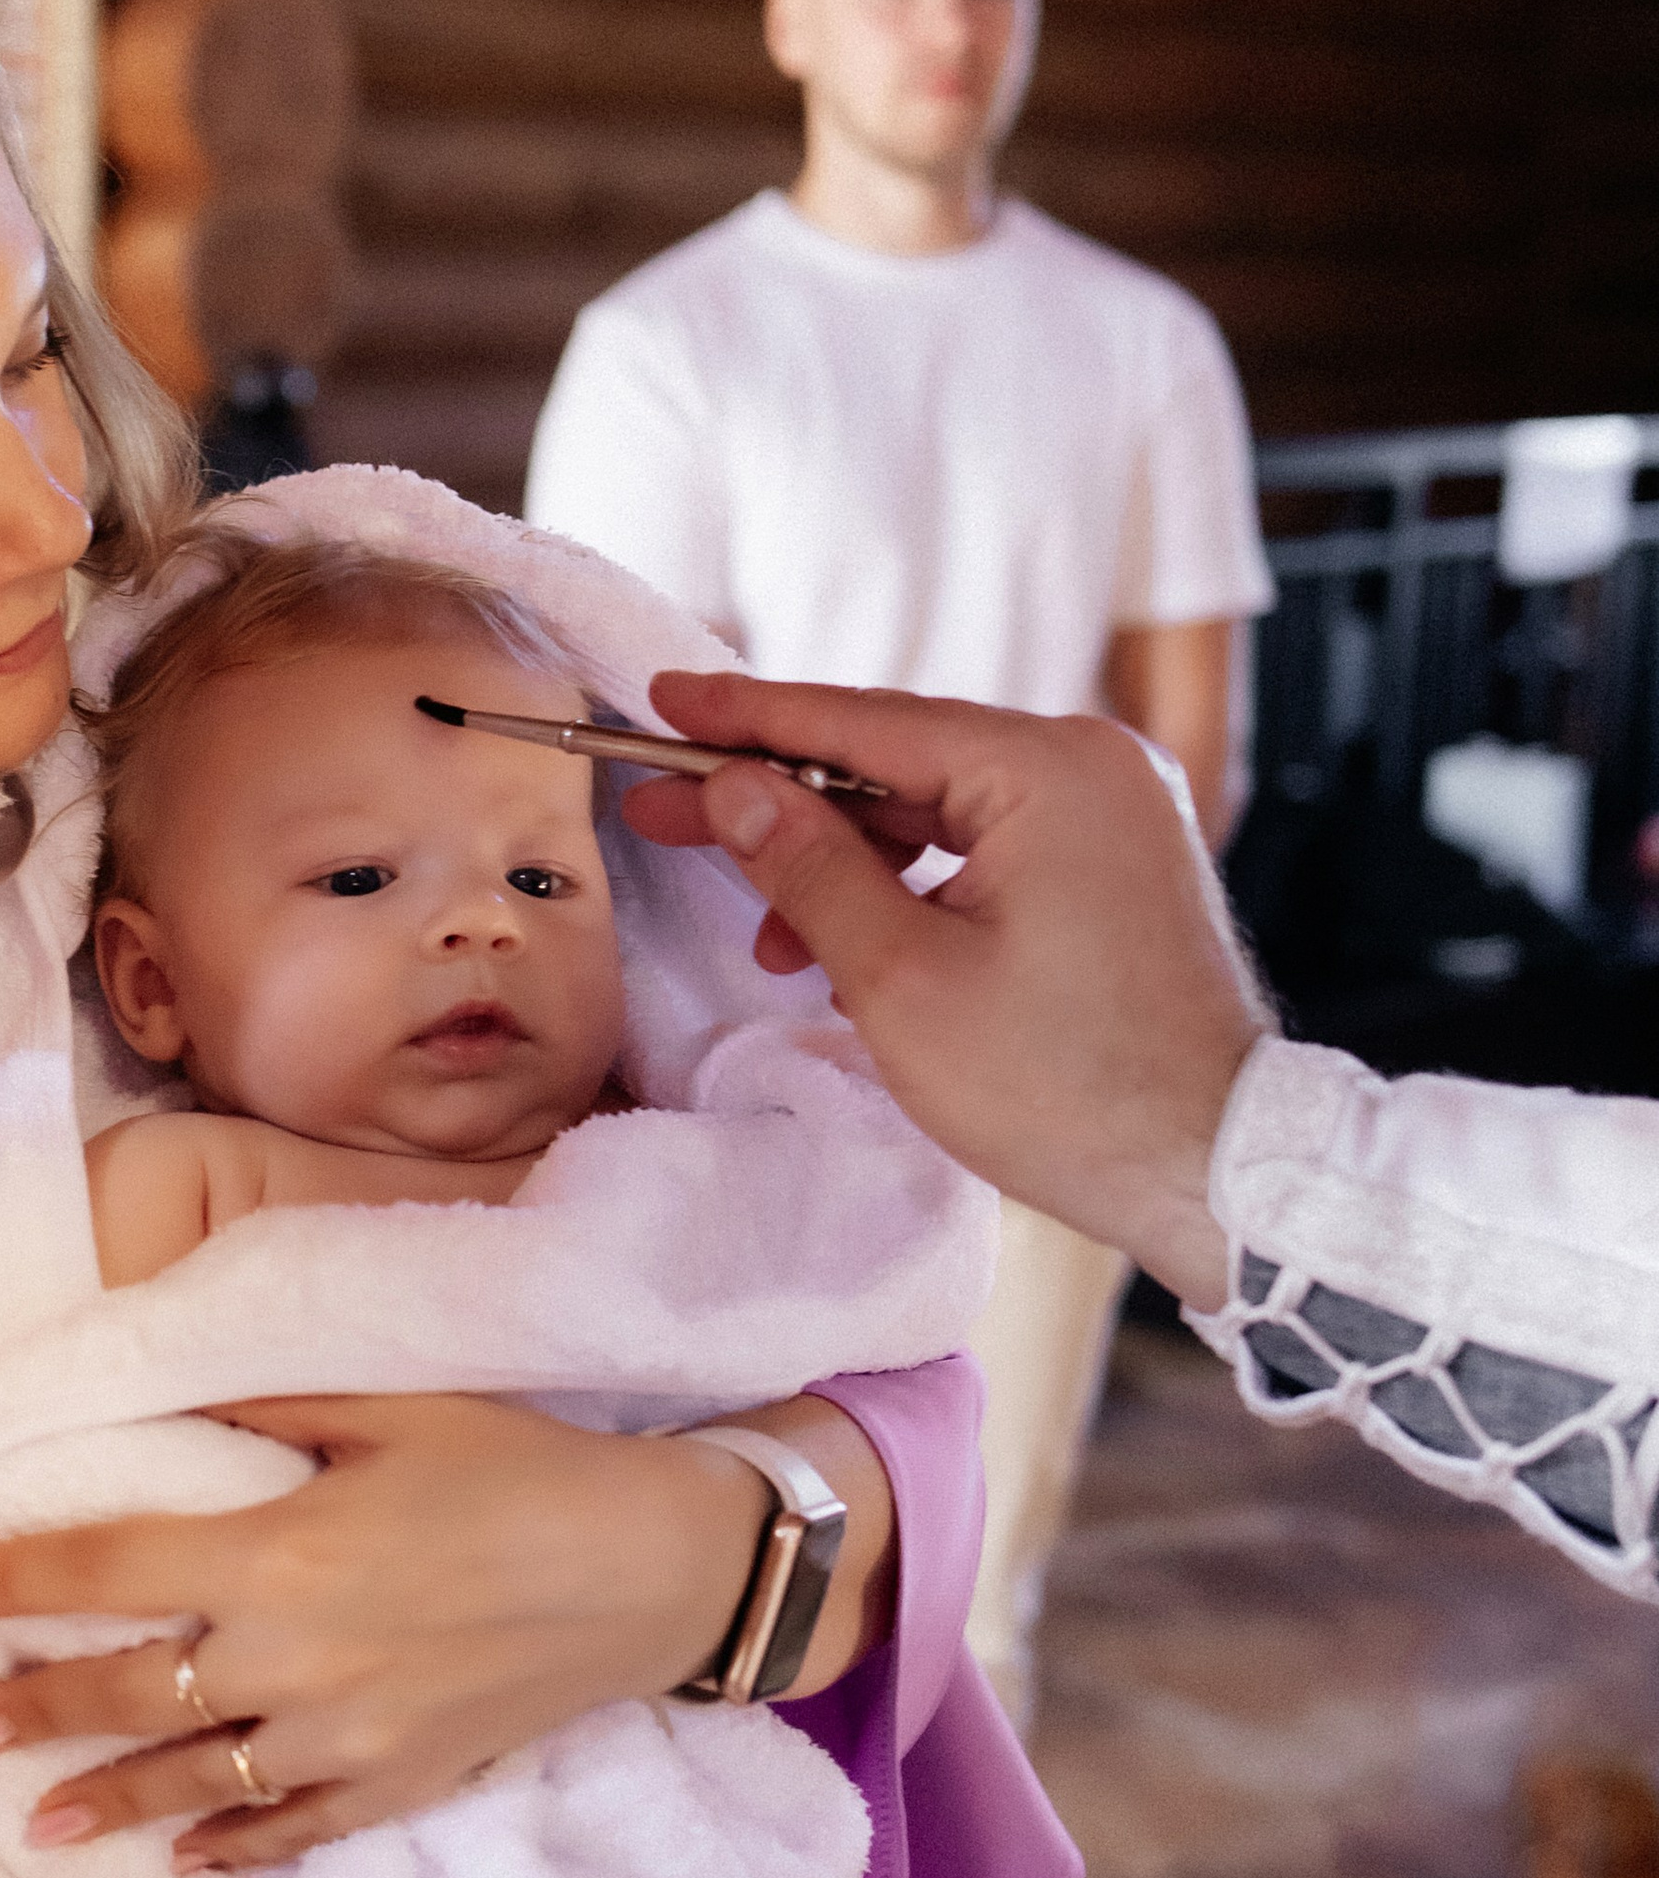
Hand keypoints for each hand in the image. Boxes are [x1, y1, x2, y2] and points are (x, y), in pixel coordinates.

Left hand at [0, 1393, 766, 1866]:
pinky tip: (186, 1860)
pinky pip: (297, 1833)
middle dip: (36, 1707)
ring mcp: (350, 1738)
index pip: (110, 1566)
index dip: (13, 1576)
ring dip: (109, 1800)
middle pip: (133, 1690)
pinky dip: (234, 1851)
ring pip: (198, 1782)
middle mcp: (299, 1656)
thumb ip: (270, 1395)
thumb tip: (165, 1379)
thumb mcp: (393, 1403)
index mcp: (284, 1548)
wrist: (654, 1568)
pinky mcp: (404, 1784)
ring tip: (38, 1816)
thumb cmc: (521, 1466)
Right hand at [625, 675, 1268, 1308]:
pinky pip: (984, 848)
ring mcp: (1111, 815)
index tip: (664, 704)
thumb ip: (807, 868)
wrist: (1213, 1172)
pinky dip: (910, 888)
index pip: (864, 722)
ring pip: (936, 811)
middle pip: (898, 762)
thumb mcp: (903, 980)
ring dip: (843, 863)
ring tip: (765, 935)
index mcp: (1052, 769)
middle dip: (780, 799)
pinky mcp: (1113, 866)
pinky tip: (847, 947)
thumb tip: (734, 789)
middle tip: (669, 809)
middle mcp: (1092, 767)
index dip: (749, 718)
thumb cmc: (1070, 1090)